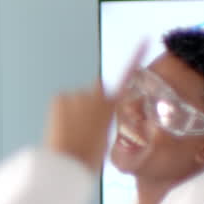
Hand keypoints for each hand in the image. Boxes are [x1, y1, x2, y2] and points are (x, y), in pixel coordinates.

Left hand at [45, 43, 145, 170]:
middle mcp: (96, 95)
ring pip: (75, 100)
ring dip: (72, 111)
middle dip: (91, 98)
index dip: (135, 57)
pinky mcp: (59, 97)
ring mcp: (77, 94)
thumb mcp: (104, 141)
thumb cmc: (87, 159)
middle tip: (84, 124)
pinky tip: (60, 127)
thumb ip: (103, 123)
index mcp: (112, 107)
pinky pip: (61, 103)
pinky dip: (60, 112)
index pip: (126, 77)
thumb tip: (95, 123)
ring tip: (71, 133)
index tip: (144, 39)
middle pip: (95, 89)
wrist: (68, 163)